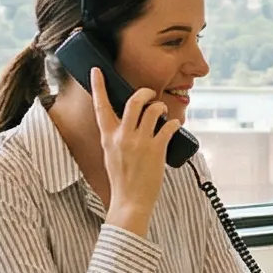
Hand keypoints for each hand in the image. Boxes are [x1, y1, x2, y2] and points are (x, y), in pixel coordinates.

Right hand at [93, 69, 176, 234]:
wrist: (130, 201)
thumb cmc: (122, 179)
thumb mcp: (111, 154)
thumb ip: (115, 137)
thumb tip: (126, 122)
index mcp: (108, 137)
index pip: (100, 106)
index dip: (98, 86)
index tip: (96, 71)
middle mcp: (122, 136)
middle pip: (133, 101)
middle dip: (144, 93)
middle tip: (150, 94)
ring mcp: (139, 142)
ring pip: (153, 110)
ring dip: (161, 107)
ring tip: (163, 112)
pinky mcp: (156, 149)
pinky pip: (169, 126)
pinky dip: (175, 123)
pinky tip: (175, 125)